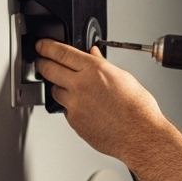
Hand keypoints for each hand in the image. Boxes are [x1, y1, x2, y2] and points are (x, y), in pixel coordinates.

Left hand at [35, 40, 164, 162]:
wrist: (139, 134)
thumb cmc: (137, 108)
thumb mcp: (123, 77)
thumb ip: (103, 64)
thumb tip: (93, 55)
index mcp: (94, 70)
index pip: (61, 52)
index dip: (47, 47)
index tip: (42, 46)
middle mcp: (80, 85)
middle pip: (48, 69)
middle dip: (42, 63)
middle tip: (42, 62)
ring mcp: (74, 104)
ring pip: (54, 91)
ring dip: (58, 87)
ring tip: (72, 88)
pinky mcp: (73, 121)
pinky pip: (65, 109)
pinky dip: (71, 106)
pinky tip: (86, 107)